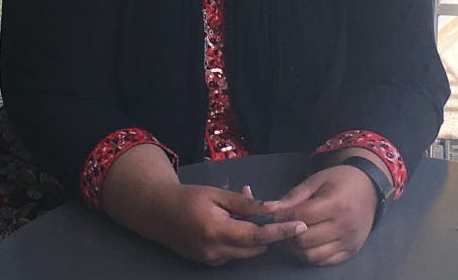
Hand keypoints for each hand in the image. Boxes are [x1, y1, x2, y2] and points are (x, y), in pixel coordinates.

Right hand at [136, 182, 307, 265]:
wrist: (156, 212)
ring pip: (246, 252)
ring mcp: (211, 260)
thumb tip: (273, 208)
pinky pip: (234, 254)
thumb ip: (245, 203)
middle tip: (265, 210)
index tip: (300, 226)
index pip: (257, 235)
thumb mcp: (216, 194)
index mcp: (217, 230)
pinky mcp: (208, 263)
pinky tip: (231, 223)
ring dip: (252, 237)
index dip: (281, 232)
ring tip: (240, 213)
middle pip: (255, 248)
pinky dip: (240, 241)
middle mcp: (215, 251)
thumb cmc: (187, 197)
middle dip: (266, 233)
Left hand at [264, 165, 377, 265]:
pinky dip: (311, 256)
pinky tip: (306, 244)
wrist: (369, 188)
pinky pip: (324, 261)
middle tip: (281, 228)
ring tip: (292, 237)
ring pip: (312, 255)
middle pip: (305, 239)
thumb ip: (294, 196)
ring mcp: (349, 241)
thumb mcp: (316, 180)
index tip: (276, 215)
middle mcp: (345, 226)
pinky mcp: (351, 251)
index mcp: (336, 204)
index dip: (284, 217)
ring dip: (296, 249)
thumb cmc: (340, 180)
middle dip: (288, 235)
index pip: (301, 218)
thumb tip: (271, 210)